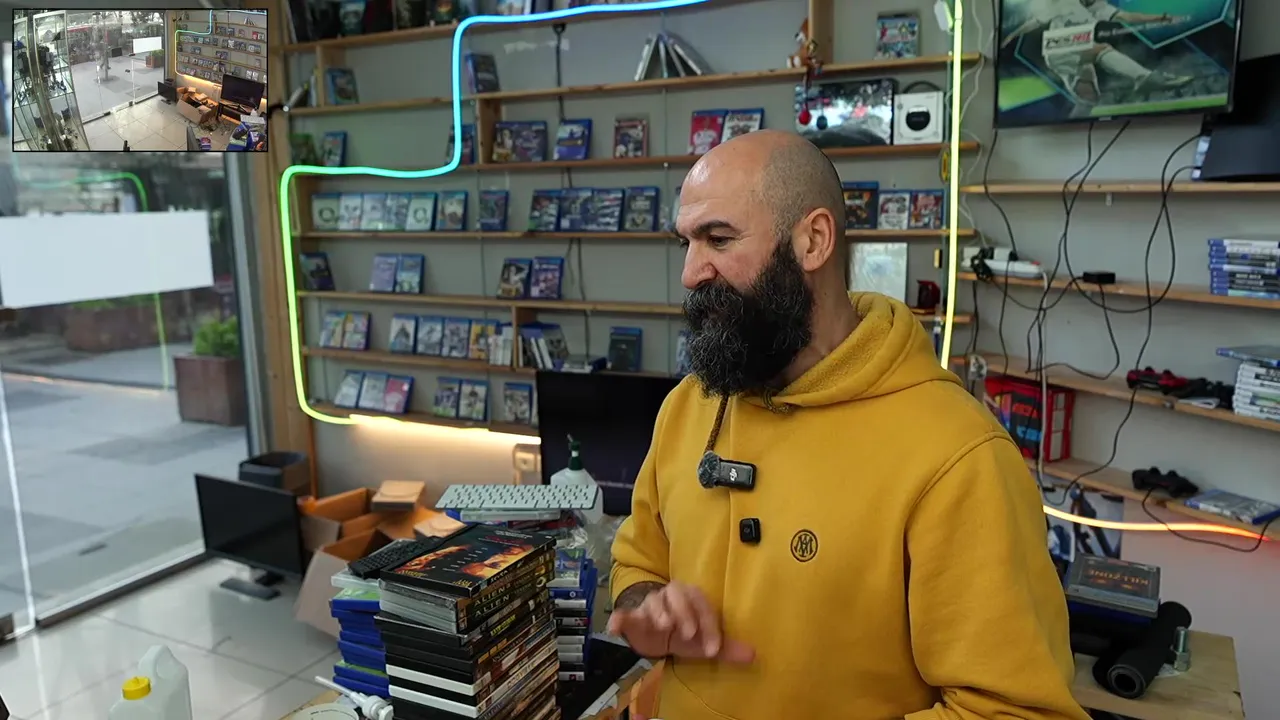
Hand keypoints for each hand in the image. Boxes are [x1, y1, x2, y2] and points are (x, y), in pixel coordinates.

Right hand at [607, 581, 754, 662]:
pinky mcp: (631, 618)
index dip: (710, 626)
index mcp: (690, 598)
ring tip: (664, 626)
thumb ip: (725, 647)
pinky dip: (619, 618)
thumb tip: (753, 655)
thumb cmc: (680, 635)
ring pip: (652, 602)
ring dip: (658, 612)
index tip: (713, 649)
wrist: (652, 637)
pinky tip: (616, 626)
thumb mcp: (702, 643)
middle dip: (684, 612)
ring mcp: (649, 606)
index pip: (703, 606)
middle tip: (689, 633)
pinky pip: (623, 614)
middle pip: (676, 593)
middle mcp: (669, 597)